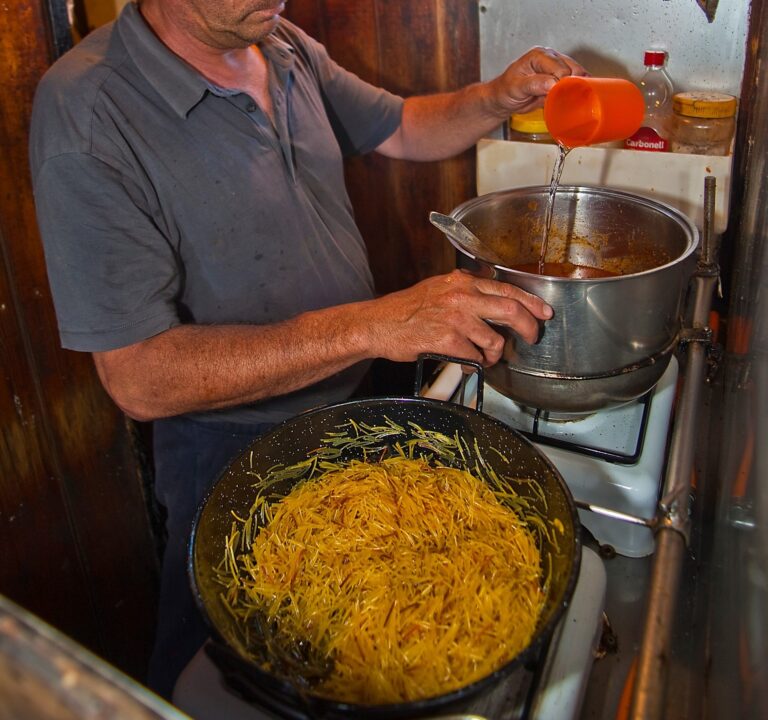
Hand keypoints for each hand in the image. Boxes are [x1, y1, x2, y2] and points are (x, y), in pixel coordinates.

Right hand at [365, 269, 551, 365]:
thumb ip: (465, 289)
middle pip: (511, 311)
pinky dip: (474, 364)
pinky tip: (467, 363)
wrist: (379, 324)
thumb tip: (491, 294)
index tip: (544, 312)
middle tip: (532, 338)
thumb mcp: (439, 288)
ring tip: (484, 357)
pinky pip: (474, 356)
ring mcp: (455, 318)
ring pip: (494, 340)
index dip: (531, 302)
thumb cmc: (406, 310)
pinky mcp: (447, 340)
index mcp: (462, 282)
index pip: (507, 289)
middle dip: (528, 327)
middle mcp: (461, 297)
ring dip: (493, 354)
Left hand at [493, 46, 587, 115]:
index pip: (560, 69)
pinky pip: (574, 83)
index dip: (560, 84)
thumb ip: (534, 84)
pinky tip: (566, 98)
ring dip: (572, 89)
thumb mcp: (516, 88)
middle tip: (556, 99)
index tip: (553, 95)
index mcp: (539, 55)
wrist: (503, 99)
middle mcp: (550, 58)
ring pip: (577, 76)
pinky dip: (573, 91)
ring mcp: (557, 67)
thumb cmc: (505, 90)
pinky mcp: (560, 78)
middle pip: (573, 71)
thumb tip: (552, 83)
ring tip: (560, 98)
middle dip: (568, 87)